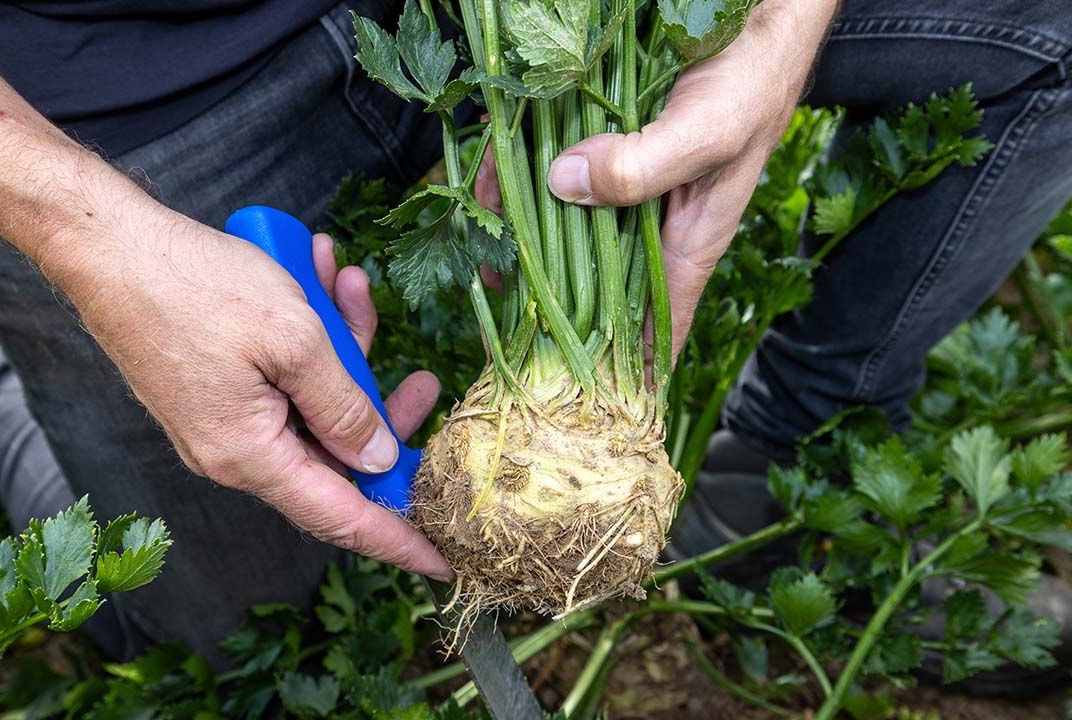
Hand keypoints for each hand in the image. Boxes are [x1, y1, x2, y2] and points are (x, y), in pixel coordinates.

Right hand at [69, 214, 450, 580]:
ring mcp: (225, 420)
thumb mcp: (296, 342)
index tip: (443, 561)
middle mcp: (235, 452)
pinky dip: (311, 337)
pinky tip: (319, 276)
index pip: (341, 517)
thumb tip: (377, 460)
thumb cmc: (196, 286)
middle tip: (423, 382)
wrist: (109, 245)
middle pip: (337, 455)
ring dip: (344, 351)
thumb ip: (345, 408)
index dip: (397, 538)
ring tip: (348, 286)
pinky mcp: (221, 389)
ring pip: (316, 405)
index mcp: (250, 455)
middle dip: (384, 412)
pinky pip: (286, 379)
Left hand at [496, 0, 837, 358]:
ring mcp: (620, 186)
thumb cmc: (750, 85)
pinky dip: (518, 175)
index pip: (654, 327)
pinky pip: (550, 170)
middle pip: (592, 280)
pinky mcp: (599, 145)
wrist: (753, 22)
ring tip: (483, 248)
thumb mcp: (705, 133)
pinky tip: (489, 182)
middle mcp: (648, 225)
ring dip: (520, 234)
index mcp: (686, 244)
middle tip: (500, 310)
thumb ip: (642, 168)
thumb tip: (562, 185)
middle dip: (546, 299)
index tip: (571, 396)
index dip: (617, 368)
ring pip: (562, 226)